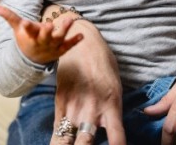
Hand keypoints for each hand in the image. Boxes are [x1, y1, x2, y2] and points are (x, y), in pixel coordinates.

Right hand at [0, 5, 82, 64]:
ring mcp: (52, 46)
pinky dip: (75, 41)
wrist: (32, 60)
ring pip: (59, 38)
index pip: (27, 30)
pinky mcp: (60, 49)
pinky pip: (68, 45)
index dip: (26, 26)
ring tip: (70, 19)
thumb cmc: (25, 39)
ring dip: (65, 30)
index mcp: (30, 35)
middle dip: (47, 31)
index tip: (24, 22)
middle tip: (50, 24)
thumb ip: (9, 17)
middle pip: (45, 36)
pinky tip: (82, 36)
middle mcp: (42, 41)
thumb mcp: (17, 29)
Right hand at [46, 17, 126, 144]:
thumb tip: (112, 133)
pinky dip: (58, 144)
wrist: (82, 42)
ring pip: (68, 142)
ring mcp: (74, 107)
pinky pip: (58, 131)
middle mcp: (93, 109)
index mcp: (113, 105)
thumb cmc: (104, 64)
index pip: (117, 139)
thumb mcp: (116, 87)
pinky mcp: (60, 103)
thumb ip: (113, 111)